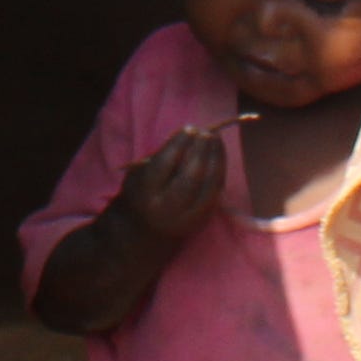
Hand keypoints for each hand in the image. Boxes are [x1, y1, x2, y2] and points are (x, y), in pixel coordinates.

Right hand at [114, 123, 229, 245]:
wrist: (146, 232)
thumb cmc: (141, 193)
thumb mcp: (140, 173)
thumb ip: (161, 157)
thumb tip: (189, 136)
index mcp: (147, 195)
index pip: (165, 166)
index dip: (179, 145)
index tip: (189, 129)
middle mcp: (168, 209)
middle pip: (190, 179)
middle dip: (200, 152)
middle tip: (205, 133)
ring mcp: (188, 218)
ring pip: (208, 188)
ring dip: (216, 160)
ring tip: (216, 139)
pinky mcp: (203, 220)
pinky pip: (216, 193)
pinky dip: (220, 171)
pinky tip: (219, 156)